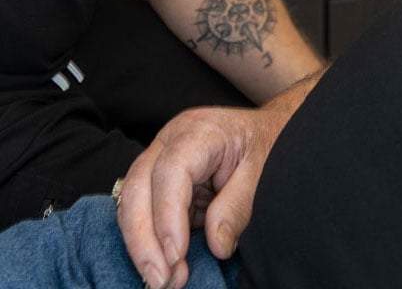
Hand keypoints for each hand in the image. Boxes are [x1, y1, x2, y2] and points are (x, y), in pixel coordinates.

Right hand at [118, 74, 319, 288]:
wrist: (267, 132)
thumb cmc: (267, 145)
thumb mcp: (263, 171)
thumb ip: (238, 205)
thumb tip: (216, 245)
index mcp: (199, 131)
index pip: (171, 171)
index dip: (168, 216)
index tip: (177, 255)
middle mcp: (171, 140)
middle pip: (138, 187)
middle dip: (144, 239)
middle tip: (161, 280)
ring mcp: (159, 157)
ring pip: (130, 201)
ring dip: (141, 245)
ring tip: (162, 280)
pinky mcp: (157, 179)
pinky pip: (140, 210)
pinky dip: (146, 240)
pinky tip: (161, 266)